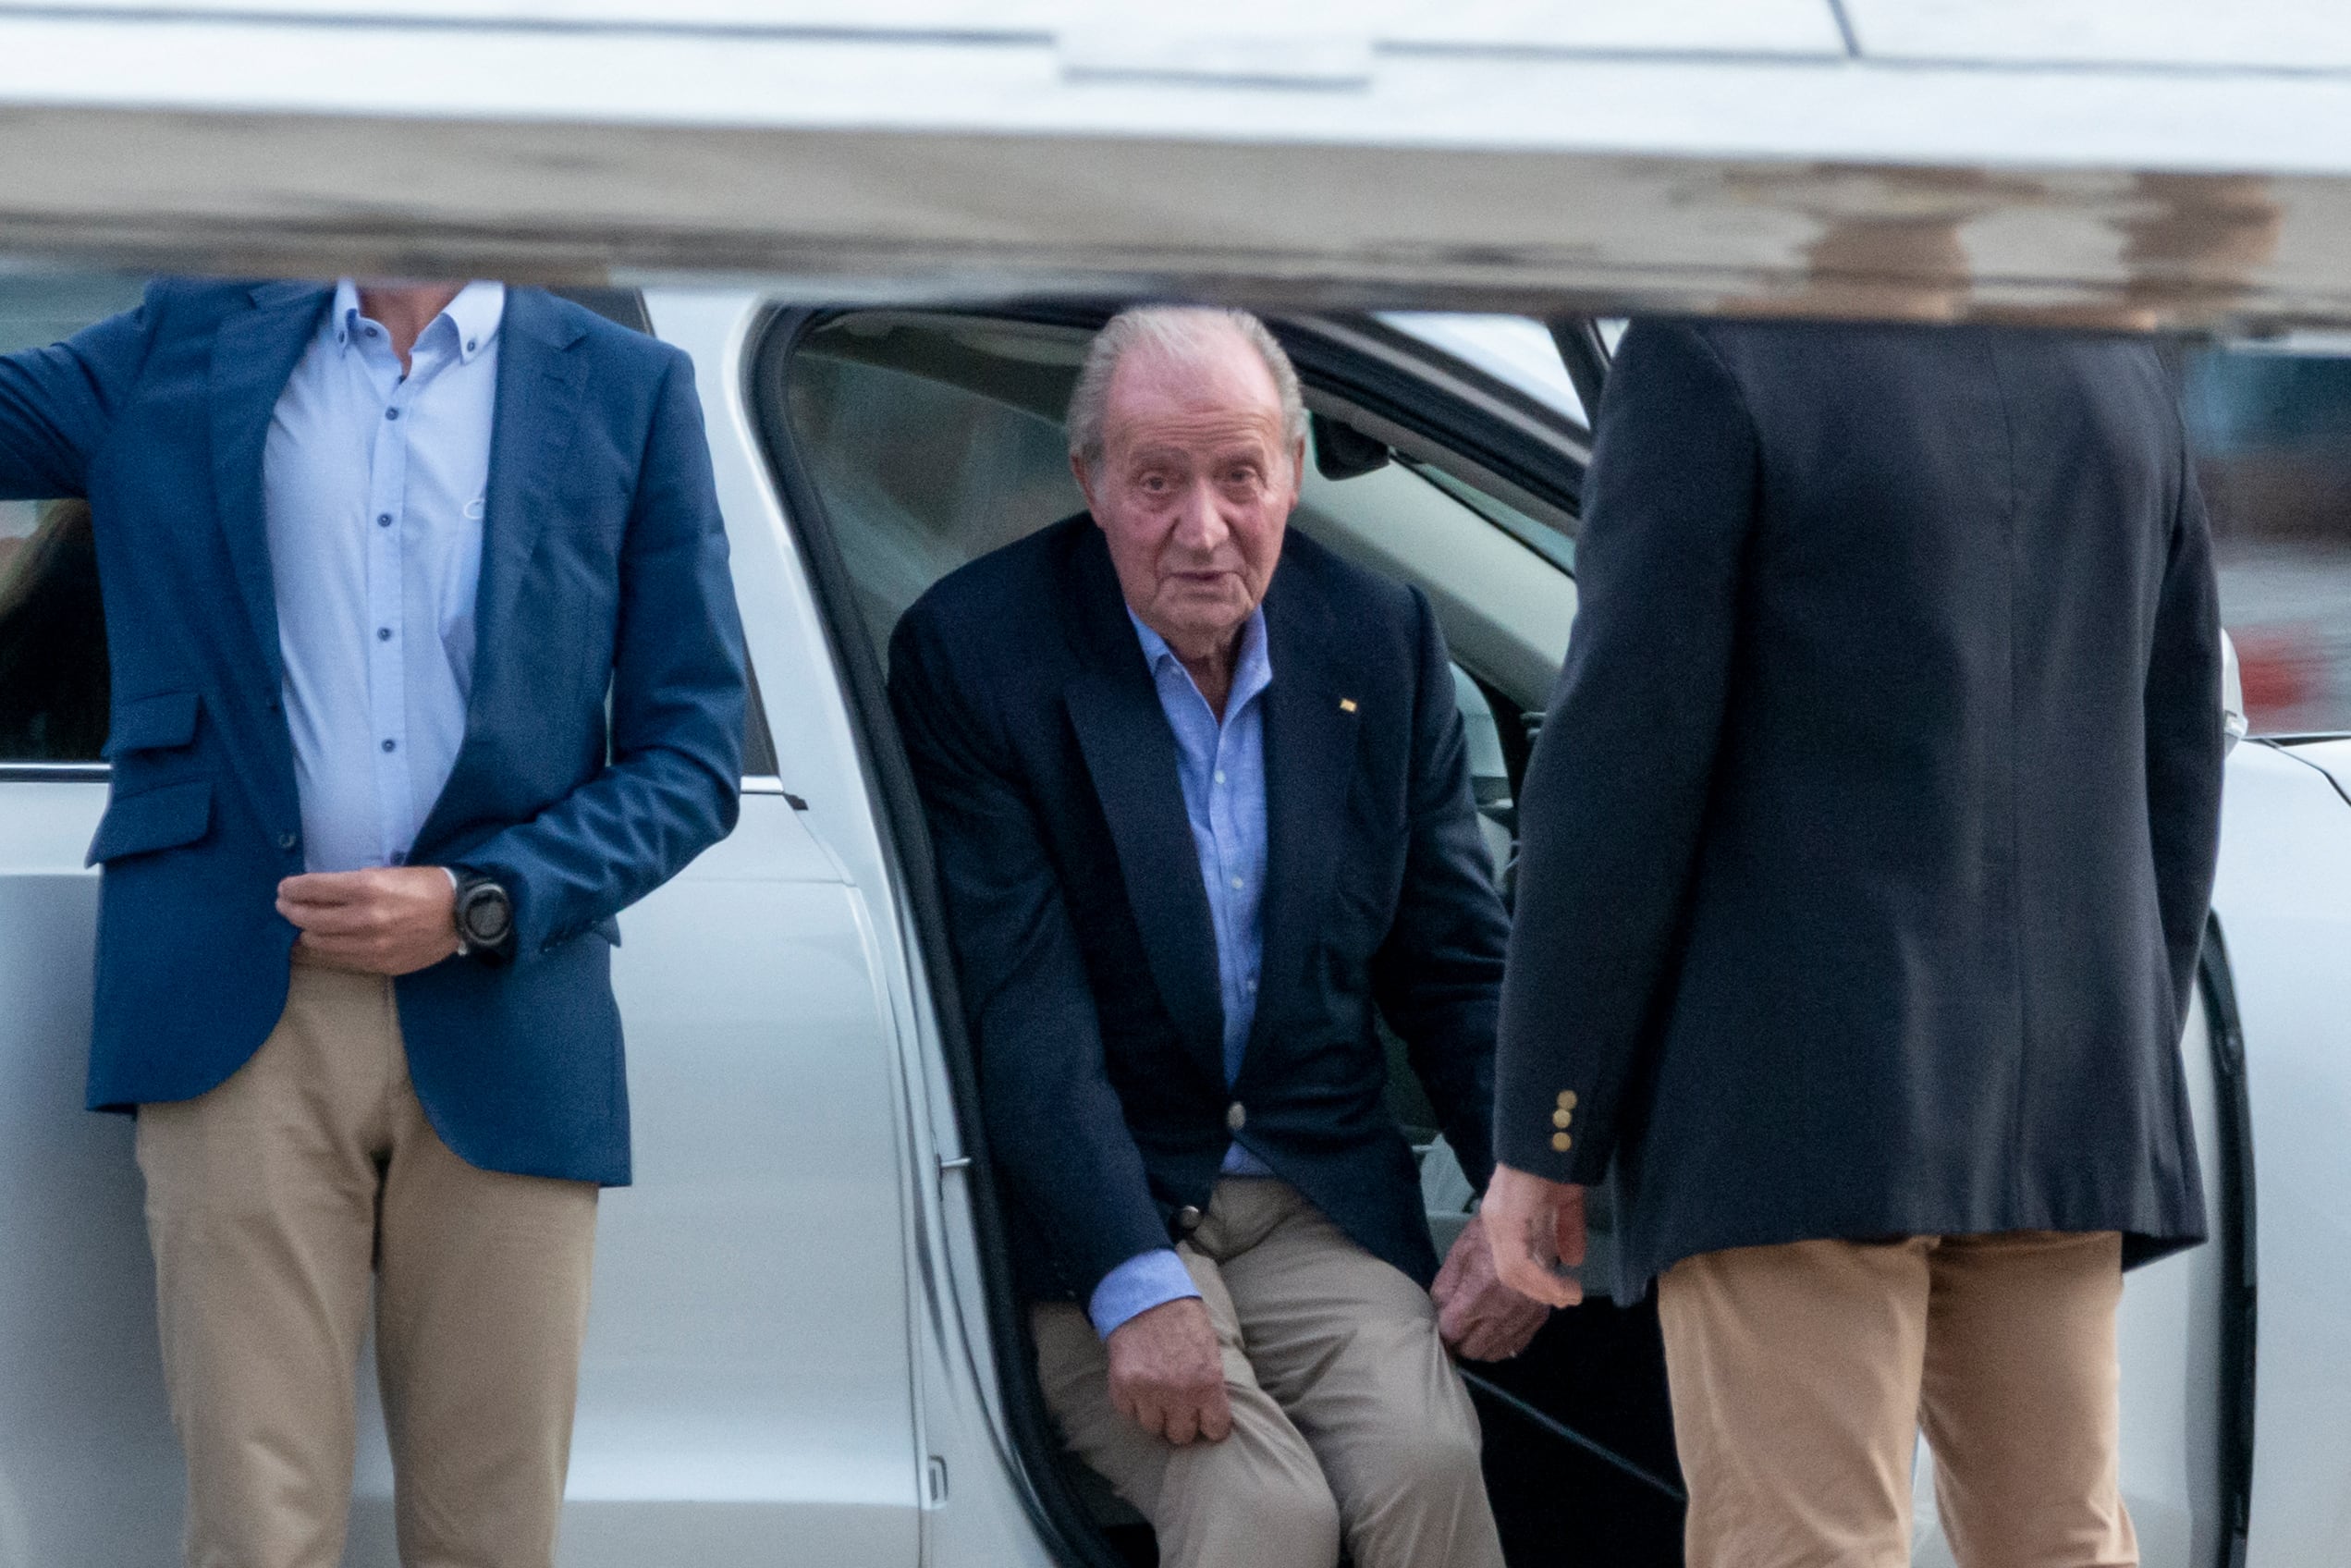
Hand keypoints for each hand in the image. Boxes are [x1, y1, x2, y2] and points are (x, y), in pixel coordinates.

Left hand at [278, 867, 460, 975]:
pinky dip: (328, 950)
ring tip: (306, 926)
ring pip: (320, 943)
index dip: (292, 888)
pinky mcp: (380, 963)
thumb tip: (318, 892)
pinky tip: (326, 943)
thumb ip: (353, 884)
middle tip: (287, 906)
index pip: (312, 889)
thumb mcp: (389, 872)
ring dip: (307, 932)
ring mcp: (372, 945)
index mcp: (368, 887)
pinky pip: (340, 960)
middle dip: (292, 911)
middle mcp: (365, 918)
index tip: (284, 888)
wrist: (462, 915)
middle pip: (309, 918)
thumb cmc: (426, 886)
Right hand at [1105, 1296, 1230, 1445]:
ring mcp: (1147, 1392)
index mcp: (1207, 1383)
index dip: (1210, 1424)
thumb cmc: (1183, 1318)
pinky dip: (1133, 1403)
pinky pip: (1129, 1413)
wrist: (1146, 1294)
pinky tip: (1139, 1384)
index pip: (1215, 1429)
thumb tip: (1213, 1412)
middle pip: (1181, 1435)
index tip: (1205, 1418)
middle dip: (1181, 1422)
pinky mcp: (1122, 1387)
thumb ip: (1212, 1384)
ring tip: (1157, 1393)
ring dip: (1156, 1414)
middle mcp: (1178, 1393)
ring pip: (1153, 1427)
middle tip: (1178, 1405)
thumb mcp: (1211, 1349)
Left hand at [1432, 1213, 1552, 1360]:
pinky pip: (1517, 1345)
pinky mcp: (1539, 1316)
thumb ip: (1444, 1288)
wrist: (1530, 1224)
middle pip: (1473, 1348)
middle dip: (1460, 1341)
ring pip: (1495, 1352)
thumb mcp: (1458, 1255)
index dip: (1443, 1331)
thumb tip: (1438, 1313)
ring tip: (1475, 1330)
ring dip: (1481, 1345)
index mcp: (1478, 1294)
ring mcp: (1523, 1316)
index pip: (1452, 1332)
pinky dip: (1503, 1343)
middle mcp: (1502, 1311)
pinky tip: (1496, 1330)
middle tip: (1458, 1328)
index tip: (1442, 1326)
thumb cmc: (1489, 1236)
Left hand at [1480, 1164, 1587, 1308]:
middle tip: (1566, 1299)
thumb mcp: (1566, 1200)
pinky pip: (1520, 1262)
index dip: (1535, 1282)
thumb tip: (1573, 1261)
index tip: (1561, 1292)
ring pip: (1513, 1272)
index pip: (1511, 1261)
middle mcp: (1495, 1222)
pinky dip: (1543, 1280)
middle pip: (1509, 1272)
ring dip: (1543, 1290)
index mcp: (1505, 1216)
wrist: (1551, 1132)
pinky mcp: (1506, 1221)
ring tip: (1569, 1295)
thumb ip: (1567, 1229)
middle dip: (1540, 1291)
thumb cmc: (1556, 1160)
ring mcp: (1497, 1221)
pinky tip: (1563, 1286)